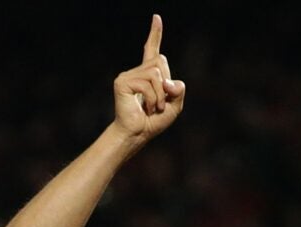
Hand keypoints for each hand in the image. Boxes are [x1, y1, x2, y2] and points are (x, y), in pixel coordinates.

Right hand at [112, 15, 185, 144]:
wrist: (137, 135)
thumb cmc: (153, 122)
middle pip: (160, 61)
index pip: (153, 51)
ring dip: (160, 95)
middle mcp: (137, 72)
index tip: (157, 18)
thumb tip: (168, 81)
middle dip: (166, 84)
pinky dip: (152, 98)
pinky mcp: (122, 81)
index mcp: (148, 75)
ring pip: (155, 73)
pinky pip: (147, 83)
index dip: (155, 34)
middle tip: (158, 104)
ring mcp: (128, 75)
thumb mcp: (174, 106)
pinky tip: (145, 108)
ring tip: (152, 108)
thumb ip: (178, 91)